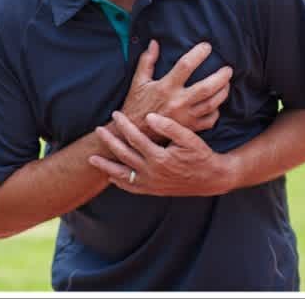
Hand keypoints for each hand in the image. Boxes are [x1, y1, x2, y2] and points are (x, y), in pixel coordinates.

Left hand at [90, 111, 227, 196]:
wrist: (211, 179)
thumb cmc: (201, 155)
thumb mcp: (190, 138)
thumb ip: (170, 127)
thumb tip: (150, 116)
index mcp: (159, 158)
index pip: (135, 138)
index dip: (124, 125)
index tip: (116, 114)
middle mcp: (152, 172)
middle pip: (124, 155)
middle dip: (110, 142)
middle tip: (99, 130)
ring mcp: (151, 183)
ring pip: (122, 175)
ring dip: (106, 166)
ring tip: (92, 158)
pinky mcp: (153, 190)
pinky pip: (132, 188)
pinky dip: (120, 182)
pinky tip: (111, 177)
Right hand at [121, 40, 231, 140]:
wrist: (135, 133)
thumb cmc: (136, 105)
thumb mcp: (138, 82)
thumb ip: (147, 61)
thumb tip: (154, 42)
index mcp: (165, 87)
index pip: (185, 66)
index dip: (198, 54)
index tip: (207, 46)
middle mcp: (177, 102)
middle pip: (206, 88)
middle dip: (221, 77)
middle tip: (228, 69)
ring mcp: (185, 117)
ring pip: (212, 104)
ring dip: (223, 92)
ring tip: (227, 83)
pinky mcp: (189, 129)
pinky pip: (209, 120)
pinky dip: (216, 112)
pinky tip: (217, 104)